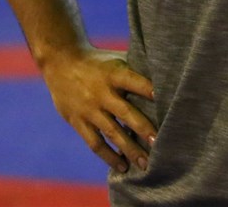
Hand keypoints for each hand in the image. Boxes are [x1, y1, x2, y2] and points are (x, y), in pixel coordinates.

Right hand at [40, 46, 156, 173]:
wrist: (61, 62)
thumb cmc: (99, 62)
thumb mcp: (116, 60)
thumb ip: (136, 72)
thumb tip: (166, 81)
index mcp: (114, 73)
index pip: (135, 82)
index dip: (149, 91)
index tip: (164, 101)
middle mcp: (102, 92)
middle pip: (126, 112)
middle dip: (143, 129)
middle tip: (159, 144)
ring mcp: (89, 109)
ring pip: (112, 132)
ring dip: (129, 149)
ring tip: (145, 164)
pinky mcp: (78, 121)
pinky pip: (95, 143)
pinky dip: (109, 156)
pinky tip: (122, 166)